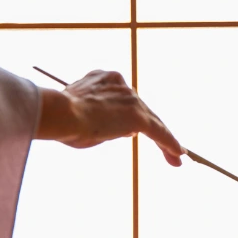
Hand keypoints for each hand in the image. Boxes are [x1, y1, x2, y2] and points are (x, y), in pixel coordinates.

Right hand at [37, 70, 182, 165]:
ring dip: (164, 140)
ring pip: (152, 121)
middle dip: (155, 128)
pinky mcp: (138, 116)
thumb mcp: (81, 117)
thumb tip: (125, 130)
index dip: (133, 114)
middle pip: (142, 109)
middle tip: (169, 147)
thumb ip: (103, 120)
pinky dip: (169, 143)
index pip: (125, 99)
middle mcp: (120, 85)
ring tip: (177, 157)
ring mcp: (130, 100)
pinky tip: (179, 154)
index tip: (138, 126)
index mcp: (103, 80)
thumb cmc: (60, 121)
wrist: (59, 114)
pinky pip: (158, 131)